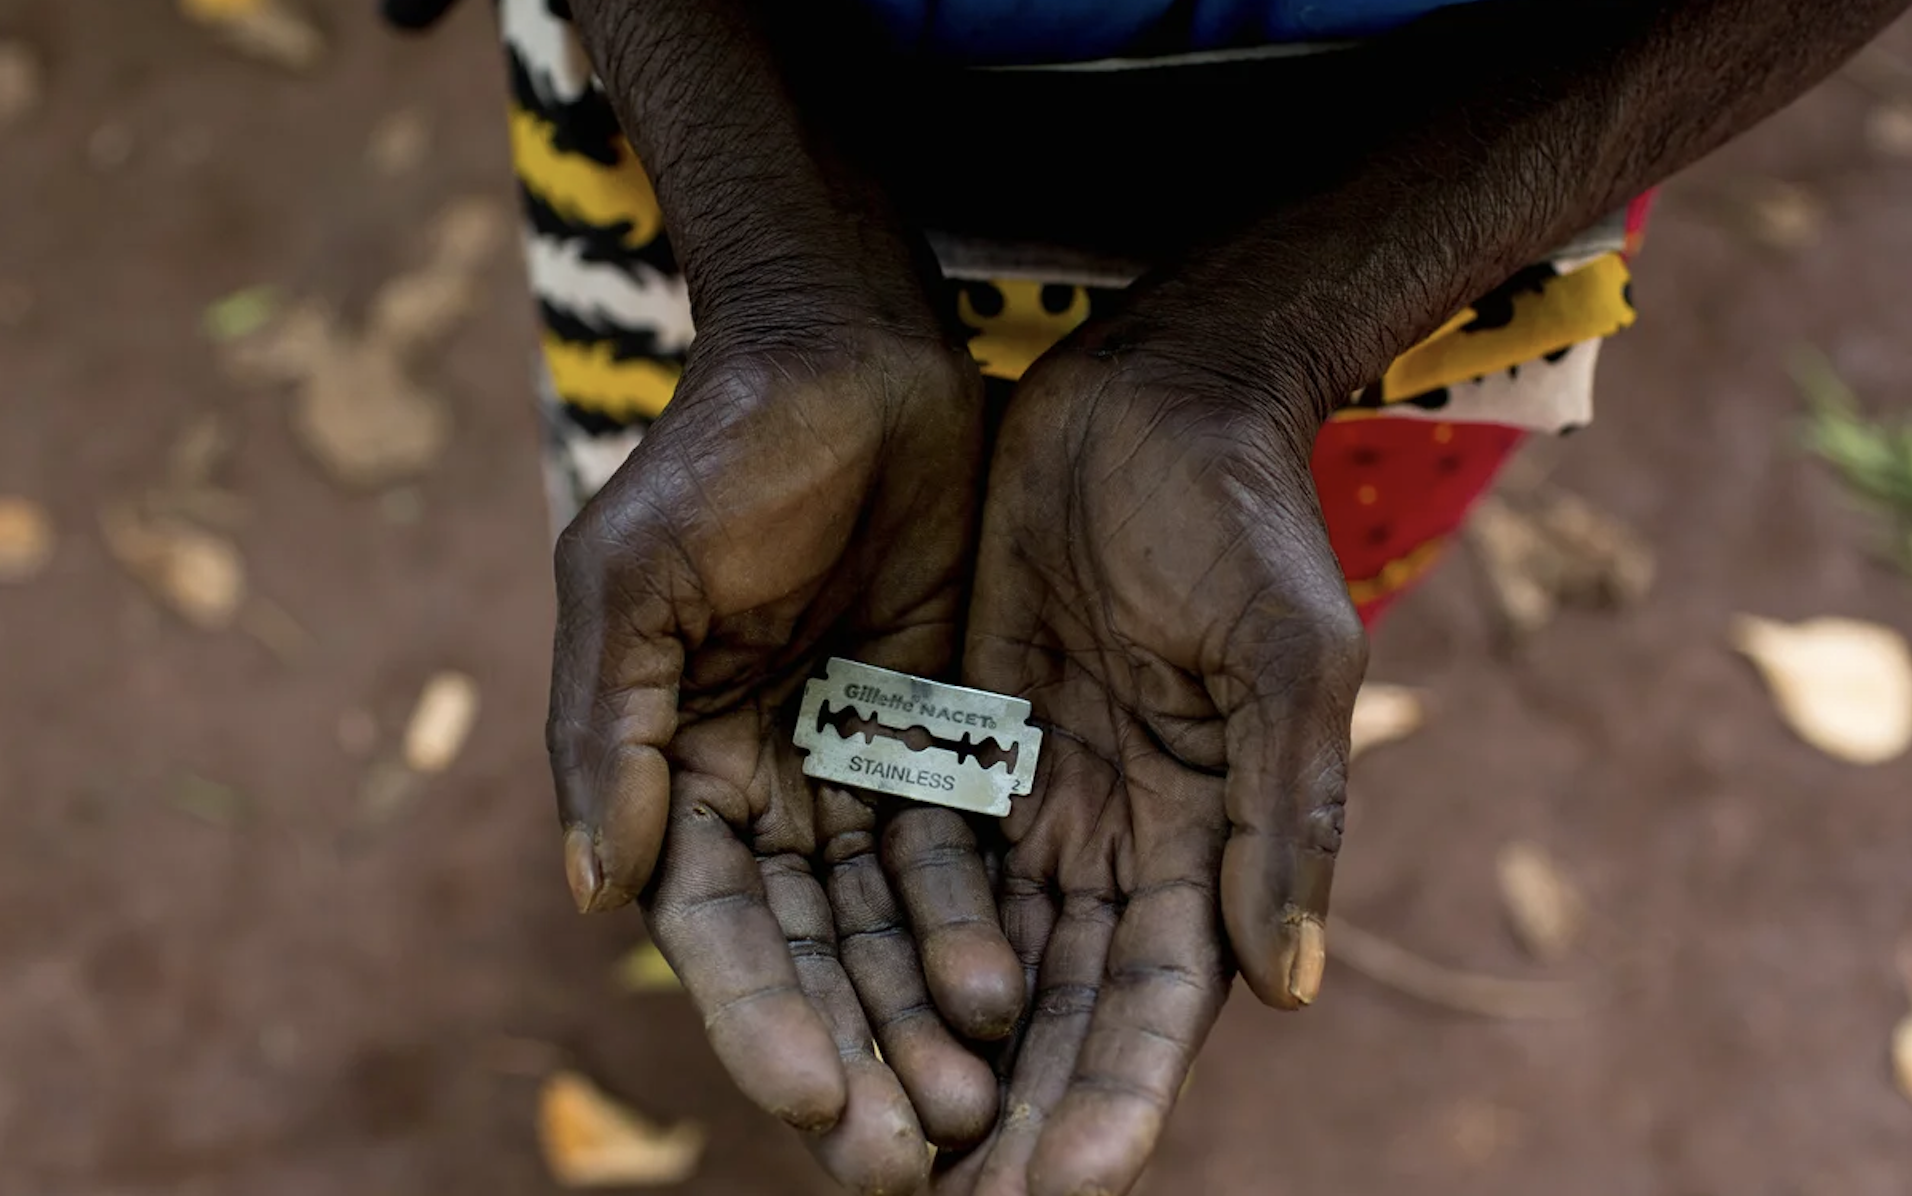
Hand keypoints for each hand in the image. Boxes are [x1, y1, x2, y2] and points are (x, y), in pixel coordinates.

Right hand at [548, 323, 1024, 1190]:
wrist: (848, 353)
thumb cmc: (722, 453)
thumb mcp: (633, 575)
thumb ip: (604, 729)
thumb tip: (594, 893)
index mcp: (674, 767)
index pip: (716, 925)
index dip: (758, 1016)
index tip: (809, 1102)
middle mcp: (764, 789)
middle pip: (807, 954)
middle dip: (849, 1055)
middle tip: (904, 1162)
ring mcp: (856, 769)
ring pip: (888, 927)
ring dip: (917, 1020)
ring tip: (971, 1112)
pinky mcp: (944, 738)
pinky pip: (961, 856)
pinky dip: (975, 929)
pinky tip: (1011, 997)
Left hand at [945, 345, 1365, 1194]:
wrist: (1156, 397)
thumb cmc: (1244, 519)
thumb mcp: (1286, 656)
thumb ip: (1288, 816)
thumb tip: (1287, 991)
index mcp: (1208, 839)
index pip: (1155, 1005)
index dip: (1110, 1103)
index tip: (1055, 1195)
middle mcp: (1118, 841)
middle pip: (1058, 1011)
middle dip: (1011, 1114)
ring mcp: (1037, 796)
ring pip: (976, 957)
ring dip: (934, 1054)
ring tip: (879, 1150)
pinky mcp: (961, 740)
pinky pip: (914, 861)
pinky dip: (885, 940)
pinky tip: (840, 1013)